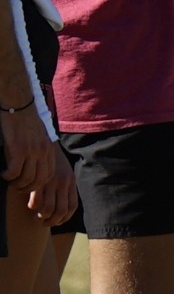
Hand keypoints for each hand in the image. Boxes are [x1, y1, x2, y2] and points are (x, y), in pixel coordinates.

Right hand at [2, 109, 72, 225]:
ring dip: (15, 184)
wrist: (19, 104)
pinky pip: (13, 172)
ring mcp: (31, 152)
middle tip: (16, 188)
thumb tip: (36, 164)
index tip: (29, 188)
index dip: (38, 186)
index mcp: (49, 151)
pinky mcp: (18, 150)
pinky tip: (2, 173)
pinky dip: (7, 176)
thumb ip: (40, 151)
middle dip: (27, 189)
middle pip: (38, 182)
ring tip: (8, 180)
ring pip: (25, 179)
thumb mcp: (39, 137)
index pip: (48, 177)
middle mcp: (43, 153)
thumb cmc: (26, 121)